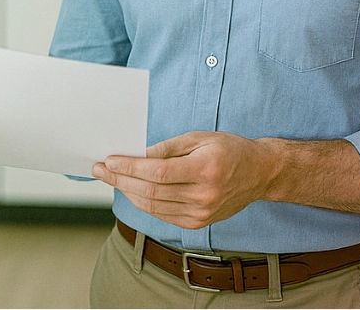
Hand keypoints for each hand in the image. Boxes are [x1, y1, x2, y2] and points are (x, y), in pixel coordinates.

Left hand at [91, 131, 271, 229]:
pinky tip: (131, 191)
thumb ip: (167, 148)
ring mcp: (202, 213)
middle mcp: (204, 196)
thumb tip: (137, 155)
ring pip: (153, 206)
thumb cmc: (229, 150)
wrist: (259, 174)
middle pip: (152, 191)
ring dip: (127, 193)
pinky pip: (163, 215)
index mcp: (205, 170)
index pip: (158, 173)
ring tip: (110, 179)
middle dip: (120, 180)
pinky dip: (143, 203)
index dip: (130, 168)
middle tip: (100, 170)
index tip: (109, 160)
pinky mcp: (199, 223)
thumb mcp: (199, 138)